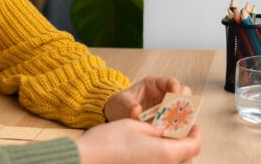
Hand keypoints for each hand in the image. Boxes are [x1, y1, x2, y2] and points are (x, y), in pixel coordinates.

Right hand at [77, 119, 200, 163]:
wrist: (88, 159)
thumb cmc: (109, 141)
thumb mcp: (134, 125)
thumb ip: (154, 128)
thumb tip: (163, 130)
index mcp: (166, 153)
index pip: (194, 146)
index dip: (196, 134)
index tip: (193, 125)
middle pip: (187, 158)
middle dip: (186, 145)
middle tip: (177, 131)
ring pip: (173, 163)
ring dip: (174, 153)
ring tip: (163, 140)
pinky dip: (161, 158)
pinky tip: (150, 149)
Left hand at [105, 76, 191, 120]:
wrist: (115, 117)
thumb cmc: (119, 104)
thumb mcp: (121, 101)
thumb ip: (129, 104)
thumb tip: (137, 111)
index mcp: (154, 85)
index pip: (171, 82)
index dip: (176, 88)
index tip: (176, 95)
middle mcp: (164, 96)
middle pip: (183, 95)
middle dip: (184, 102)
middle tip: (181, 110)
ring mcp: (167, 110)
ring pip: (183, 111)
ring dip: (184, 116)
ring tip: (180, 122)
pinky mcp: (167, 123)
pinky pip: (178, 124)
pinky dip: (178, 128)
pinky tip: (175, 132)